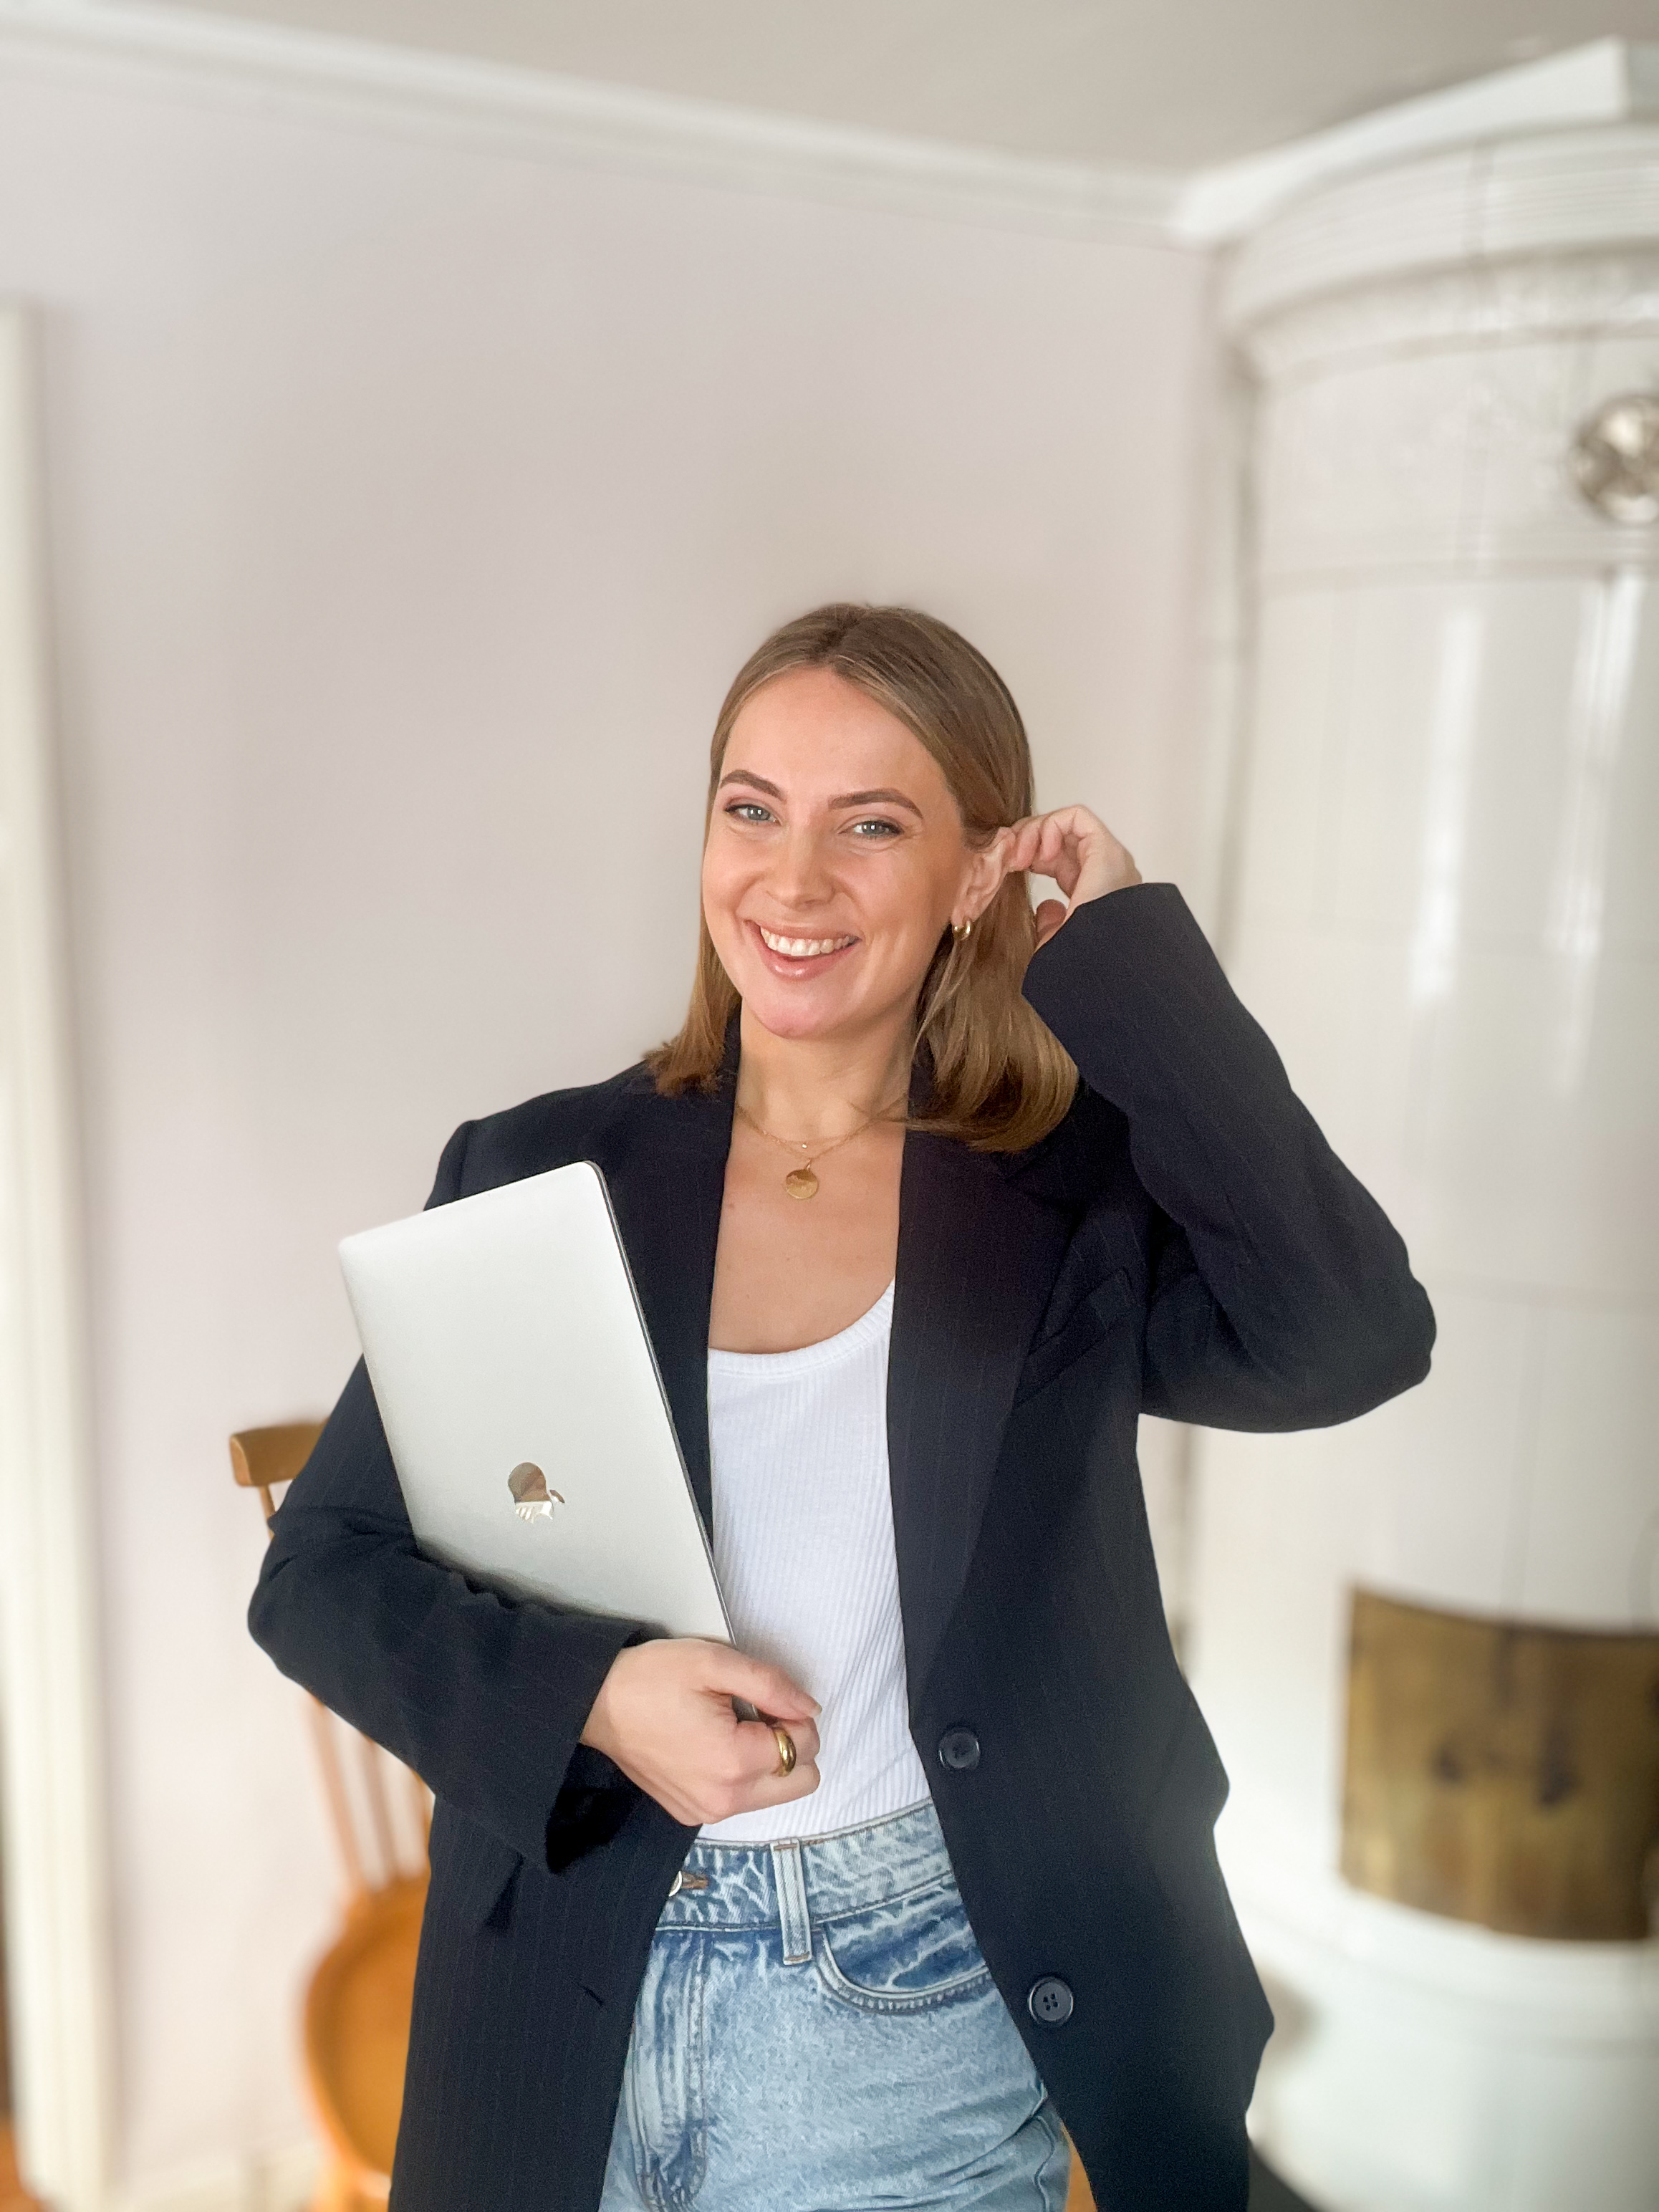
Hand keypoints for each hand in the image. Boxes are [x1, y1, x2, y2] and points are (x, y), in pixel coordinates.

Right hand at [580, 1639, 821, 1826]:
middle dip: (793, 1744)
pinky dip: (743, 1775)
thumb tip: (810, 1709)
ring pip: (775, 1793)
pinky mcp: (692, 1814)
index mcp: (733, 1761)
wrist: (597, 1704)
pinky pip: (743, 1800)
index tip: (766, 1698)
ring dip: (769, 1761)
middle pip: (802, 1782)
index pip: (804, 1746)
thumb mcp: (715, 1662)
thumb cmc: (653, 1677)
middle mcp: (724, 1799)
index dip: (795, 1715)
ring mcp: (706, 1812)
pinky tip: (714, 1745)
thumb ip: (772, 1685)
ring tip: (734, 1727)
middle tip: (759, 1715)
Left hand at [998, 806, 1139, 947]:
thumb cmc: (1085, 956)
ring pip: (1065, 823)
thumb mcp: (1058, 942)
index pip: (1055, 859)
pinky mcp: (1105, 846)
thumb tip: (1045, 909)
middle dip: (1029, 840)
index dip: (1029, 856)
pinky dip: (1052, 826)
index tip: (1010, 869)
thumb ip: (1051, 925)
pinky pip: (1076, 817)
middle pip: (1058, 838)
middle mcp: (1100, 869)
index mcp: (1089, 890)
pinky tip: (1041, 854)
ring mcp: (1105, 855)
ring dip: (1035, 832)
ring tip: (1021, 857)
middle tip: (1010, 859)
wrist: (1106, 959)